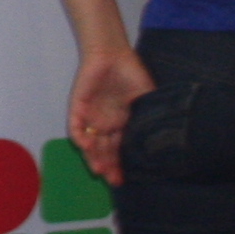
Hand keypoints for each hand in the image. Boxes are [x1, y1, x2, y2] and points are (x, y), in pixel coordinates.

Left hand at [67, 47, 152, 187]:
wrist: (113, 53)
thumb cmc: (131, 73)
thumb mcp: (146, 99)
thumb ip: (148, 118)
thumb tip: (159, 142)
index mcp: (121, 124)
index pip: (119, 150)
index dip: (121, 165)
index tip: (125, 179)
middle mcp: (105, 124)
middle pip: (104, 151)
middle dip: (108, 166)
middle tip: (113, 180)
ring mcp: (91, 117)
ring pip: (89, 144)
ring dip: (93, 157)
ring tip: (99, 171)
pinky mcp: (78, 107)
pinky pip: (75, 127)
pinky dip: (80, 138)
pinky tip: (87, 147)